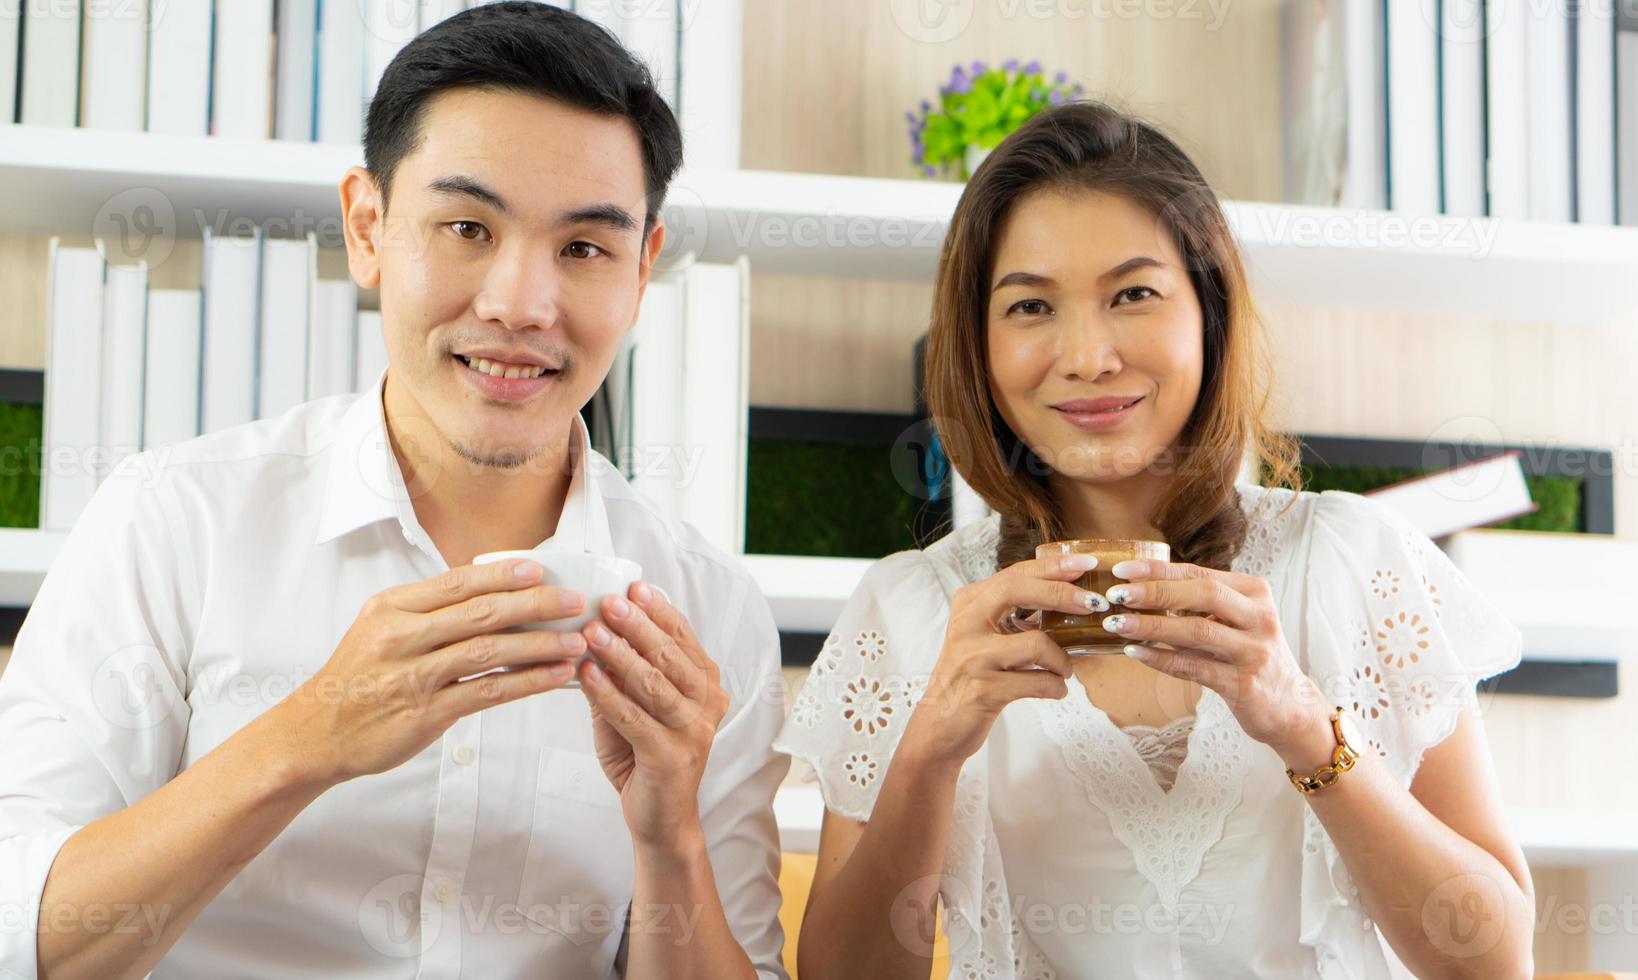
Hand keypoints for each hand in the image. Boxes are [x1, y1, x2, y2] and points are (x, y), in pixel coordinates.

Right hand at [265, 559, 586, 786]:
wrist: (314, 733)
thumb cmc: (357, 678)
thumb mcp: (380, 629)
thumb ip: (428, 612)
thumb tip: (490, 592)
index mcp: (392, 608)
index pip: (458, 582)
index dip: (504, 574)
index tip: (541, 569)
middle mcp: (401, 637)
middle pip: (481, 612)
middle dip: (536, 604)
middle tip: (575, 600)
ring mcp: (413, 676)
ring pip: (490, 650)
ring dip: (540, 644)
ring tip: (577, 640)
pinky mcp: (425, 714)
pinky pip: (488, 692)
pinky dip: (527, 681)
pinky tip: (555, 676)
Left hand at [576, 581, 729, 850]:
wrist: (661, 819)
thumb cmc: (644, 756)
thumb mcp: (634, 707)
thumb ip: (621, 674)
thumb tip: (594, 629)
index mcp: (706, 686)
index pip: (683, 638)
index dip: (659, 610)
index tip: (634, 586)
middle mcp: (708, 705)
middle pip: (670, 655)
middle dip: (637, 624)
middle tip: (608, 601)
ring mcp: (694, 732)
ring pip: (655, 683)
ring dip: (621, 654)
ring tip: (592, 632)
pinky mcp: (671, 757)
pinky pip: (635, 717)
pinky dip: (608, 693)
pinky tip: (587, 673)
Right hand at [900, 553, 1109, 767]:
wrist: (939, 725)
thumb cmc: (970, 676)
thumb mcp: (982, 635)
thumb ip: (1012, 613)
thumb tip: (1068, 597)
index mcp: (969, 603)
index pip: (1014, 573)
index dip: (1053, 566)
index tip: (1085, 563)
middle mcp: (967, 624)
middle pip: (1018, 590)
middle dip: (1062, 593)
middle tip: (1093, 603)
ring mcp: (974, 657)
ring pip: (1036, 643)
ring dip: (1062, 660)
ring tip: (1064, 670)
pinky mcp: (984, 689)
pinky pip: (1038, 682)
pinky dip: (1055, 687)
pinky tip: (1054, 689)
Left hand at [1100, 559, 1330, 753]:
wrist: (1290, 706)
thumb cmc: (1252, 656)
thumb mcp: (1236, 621)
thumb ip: (1201, 604)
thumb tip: (1142, 588)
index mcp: (1255, 593)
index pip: (1201, 573)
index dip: (1160, 570)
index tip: (1123, 569)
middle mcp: (1259, 618)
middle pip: (1204, 594)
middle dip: (1156, 591)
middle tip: (1117, 594)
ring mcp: (1255, 651)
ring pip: (1198, 631)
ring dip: (1152, 626)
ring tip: (1117, 624)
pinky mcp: (1244, 684)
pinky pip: (1196, 668)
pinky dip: (1162, 659)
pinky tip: (1135, 653)